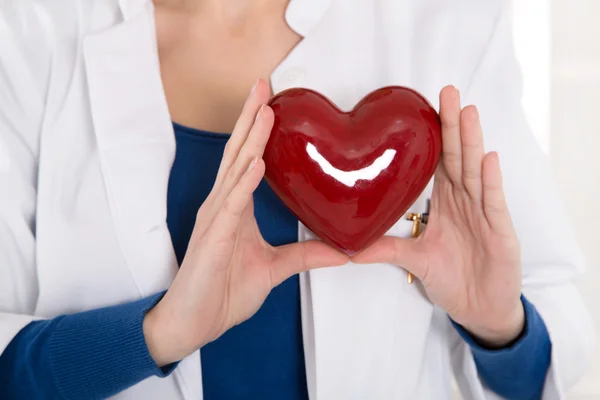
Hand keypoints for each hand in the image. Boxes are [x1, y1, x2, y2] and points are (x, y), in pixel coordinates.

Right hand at [143, 79, 348, 365]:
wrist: (194, 323)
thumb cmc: (224, 291)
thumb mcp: (275, 269)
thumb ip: (306, 255)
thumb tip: (343, 251)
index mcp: (236, 208)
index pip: (247, 160)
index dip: (258, 131)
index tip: (273, 104)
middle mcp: (223, 206)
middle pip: (238, 154)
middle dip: (251, 118)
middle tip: (263, 85)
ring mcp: (216, 220)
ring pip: (234, 171)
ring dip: (249, 139)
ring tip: (264, 110)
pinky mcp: (212, 239)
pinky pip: (231, 206)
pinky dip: (243, 182)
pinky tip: (255, 161)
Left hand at [353, 86, 523, 346]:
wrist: (480, 309)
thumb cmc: (452, 278)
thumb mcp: (413, 260)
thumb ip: (385, 249)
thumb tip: (348, 246)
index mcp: (444, 202)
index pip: (437, 162)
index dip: (431, 135)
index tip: (421, 108)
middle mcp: (464, 202)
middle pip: (457, 157)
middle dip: (452, 125)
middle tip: (446, 91)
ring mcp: (483, 214)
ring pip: (475, 172)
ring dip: (471, 142)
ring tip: (466, 111)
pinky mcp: (499, 232)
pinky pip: (493, 203)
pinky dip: (491, 181)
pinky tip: (488, 157)